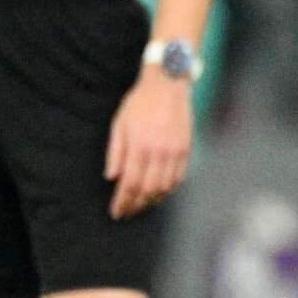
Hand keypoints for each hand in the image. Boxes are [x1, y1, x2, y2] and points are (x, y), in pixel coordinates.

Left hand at [105, 71, 192, 218]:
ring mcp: (174, 152)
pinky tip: (160, 192)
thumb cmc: (140, 102)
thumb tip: (111, 177)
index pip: (129, 184)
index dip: (122, 202)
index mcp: (138, 147)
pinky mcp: (186, 149)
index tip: (117, 212)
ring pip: (164, 187)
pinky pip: (178, 177)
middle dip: (136, 205)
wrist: (168, 85)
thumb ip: (115, 152)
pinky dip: (169, 189)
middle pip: (147, 190)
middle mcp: (158, 153)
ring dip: (152, 200)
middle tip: (128, 212)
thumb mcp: (119, 124)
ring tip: (142, 205)